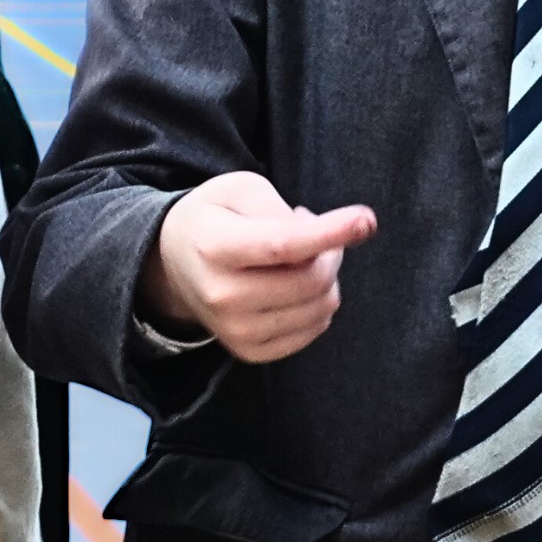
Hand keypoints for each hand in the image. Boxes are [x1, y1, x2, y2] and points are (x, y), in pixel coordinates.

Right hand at [144, 169, 377, 361]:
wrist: (174, 263)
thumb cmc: (214, 217)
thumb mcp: (240, 189)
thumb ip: (280, 209)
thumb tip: (319, 242)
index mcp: (215, 248)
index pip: (284, 245)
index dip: (330, 233)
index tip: (367, 221)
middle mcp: (222, 296)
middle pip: (312, 279)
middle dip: (330, 250)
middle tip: (311, 229)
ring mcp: (235, 331)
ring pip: (321, 307)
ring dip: (324, 276)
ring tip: (296, 256)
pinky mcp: (250, 351)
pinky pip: (314, 328)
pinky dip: (316, 302)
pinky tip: (292, 282)